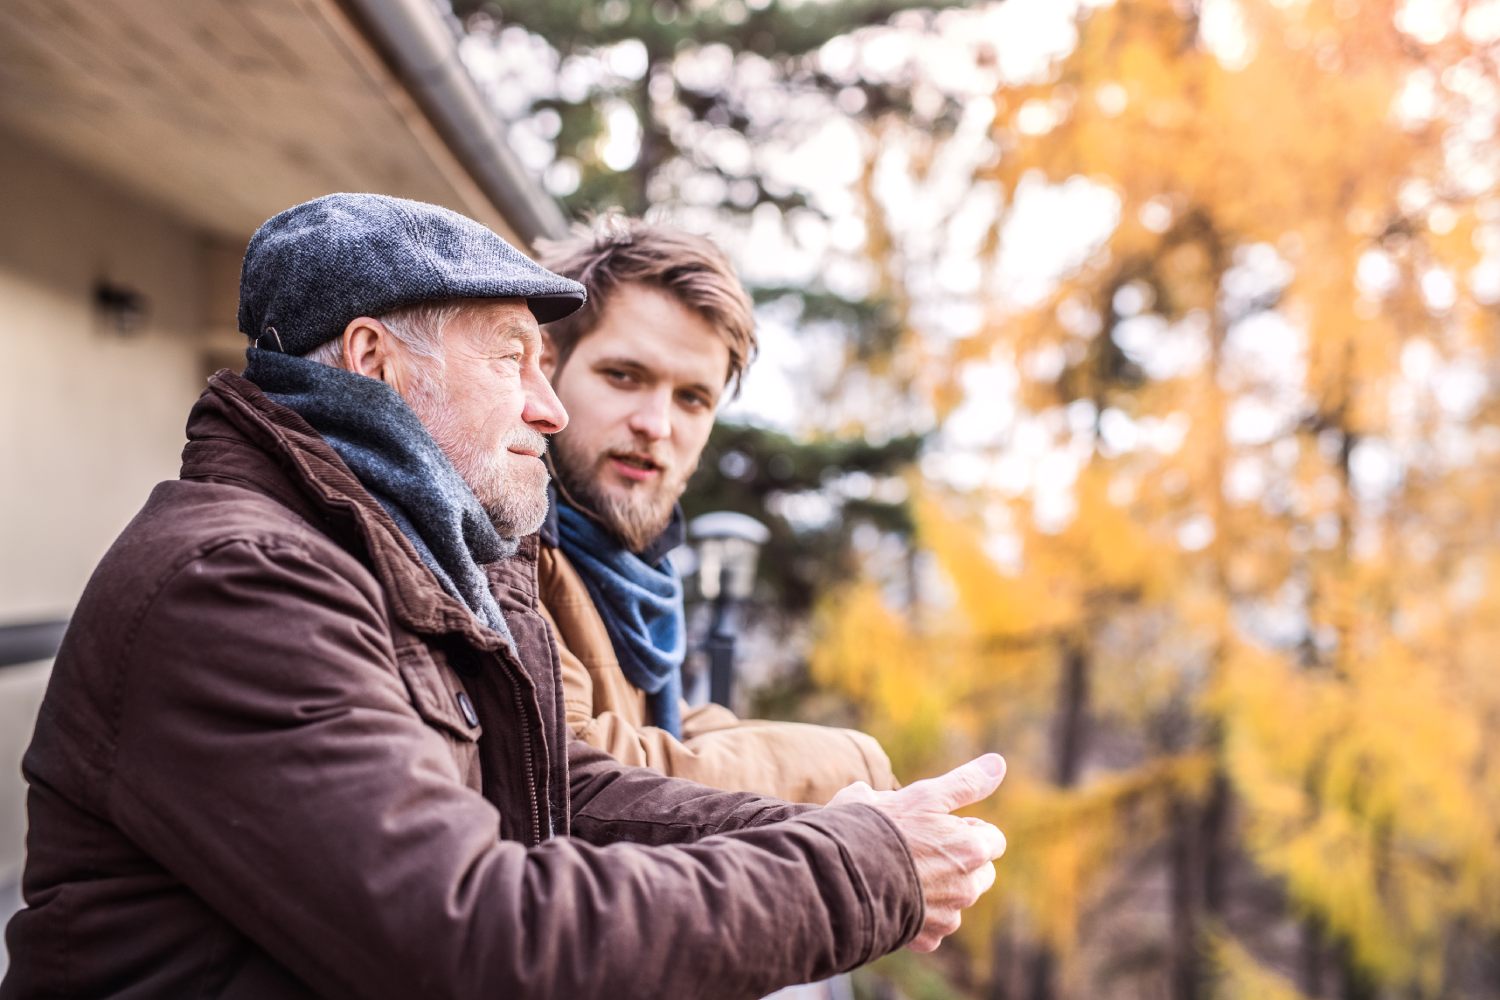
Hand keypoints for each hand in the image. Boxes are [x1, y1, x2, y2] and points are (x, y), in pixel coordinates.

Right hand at [829, 754, 1006, 951]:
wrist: (842, 876)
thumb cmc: (882, 828)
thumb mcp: (924, 795)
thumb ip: (966, 782)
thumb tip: (999, 763)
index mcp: (972, 849)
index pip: (993, 839)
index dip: (965, 828)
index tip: (938, 825)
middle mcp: (968, 887)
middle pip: (980, 872)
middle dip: (959, 861)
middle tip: (921, 846)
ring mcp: (948, 917)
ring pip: (956, 900)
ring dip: (940, 889)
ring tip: (902, 872)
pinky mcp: (926, 939)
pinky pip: (933, 927)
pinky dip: (919, 916)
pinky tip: (893, 897)